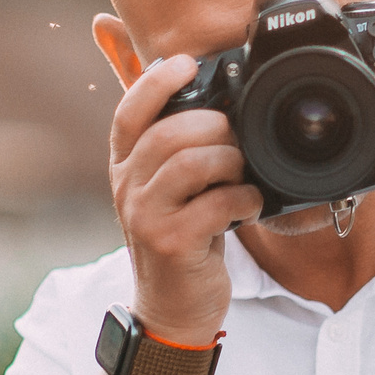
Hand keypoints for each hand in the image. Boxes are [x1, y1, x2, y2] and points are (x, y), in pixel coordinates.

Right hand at [107, 54, 261, 343]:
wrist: (173, 310)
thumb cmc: (181, 241)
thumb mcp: (167, 189)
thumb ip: (172, 143)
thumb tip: (193, 92)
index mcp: (124, 167)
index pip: (129, 112)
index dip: (156, 82)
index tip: (188, 64)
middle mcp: (127, 188)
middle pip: (167, 133)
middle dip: (214, 127)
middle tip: (237, 142)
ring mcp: (145, 217)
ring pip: (190, 163)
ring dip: (230, 161)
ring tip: (242, 174)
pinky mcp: (172, 243)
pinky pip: (215, 204)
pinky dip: (244, 199)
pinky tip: (250, 205)